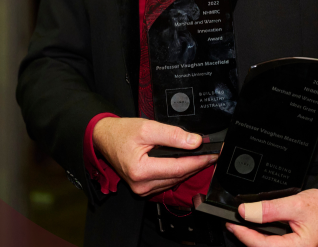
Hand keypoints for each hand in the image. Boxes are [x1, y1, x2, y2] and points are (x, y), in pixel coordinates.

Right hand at [92, 117, 216, 196]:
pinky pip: (166, 182)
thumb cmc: (122, 133)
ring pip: (174, 180)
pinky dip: (178, 172)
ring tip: (202, 156)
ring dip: (189, 169)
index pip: (178, 168)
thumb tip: (194, 142)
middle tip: (213, 153)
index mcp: (140, 170)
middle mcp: (141, 185)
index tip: (213, 153)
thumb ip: (172, 135)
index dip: (198, 160)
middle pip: (178, 176)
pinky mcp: (143, 188)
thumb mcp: (147, 128)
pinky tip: (186, 163)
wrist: (104, 138)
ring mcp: (142, 189)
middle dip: (197, 164)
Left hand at [226, 189, 317, 246]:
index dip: (243, 234)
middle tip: (233, 223)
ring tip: (242, 226)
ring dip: (255, 239)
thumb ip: (269, 209)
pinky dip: (264, 239)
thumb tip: (245, 212)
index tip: (231, 223)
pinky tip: (257, 230)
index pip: (261, 245)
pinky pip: (275, 246)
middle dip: (247, 238)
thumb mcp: (295, 204)